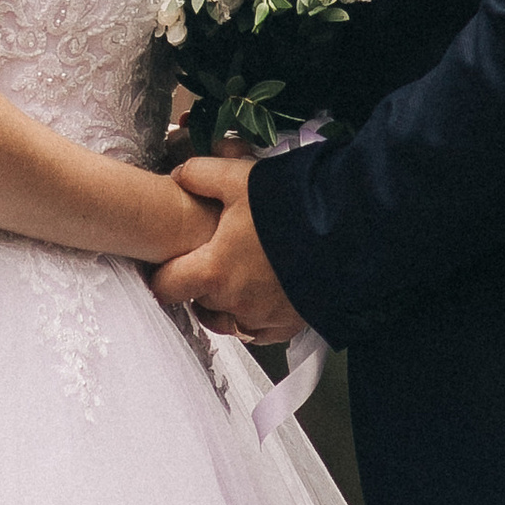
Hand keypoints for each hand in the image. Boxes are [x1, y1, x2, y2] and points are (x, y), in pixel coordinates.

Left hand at [147, 154, 304, 343]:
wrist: (342, 234)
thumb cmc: (286, 208)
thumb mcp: (238, 178)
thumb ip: (199, 175)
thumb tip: (177, 177)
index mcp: (213, 271)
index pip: (166, 287)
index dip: (161, 275)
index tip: (166, 263)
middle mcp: (232, 303)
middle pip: (198, 300)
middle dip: (198, 282)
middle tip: (208, 257)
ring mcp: (260, 320)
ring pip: (226, 319)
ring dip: (223, 302)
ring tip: (233, 275)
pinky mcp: (285, 327)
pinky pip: (257, 330)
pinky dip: (253, 316)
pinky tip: (259, 293)